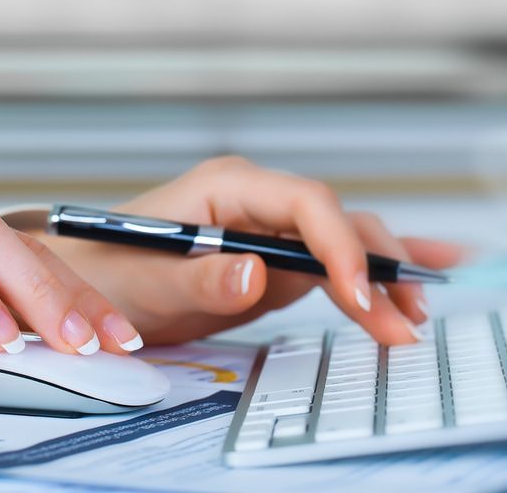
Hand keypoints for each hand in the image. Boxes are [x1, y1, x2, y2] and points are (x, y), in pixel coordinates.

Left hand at [38, 157, 463, 345]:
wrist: (89, 285)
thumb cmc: (108, 271)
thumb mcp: (149, 280)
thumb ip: (202, 277)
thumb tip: (259, 272)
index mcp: (227, 187)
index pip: (306, 202)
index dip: (340, 245)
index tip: (359, 294)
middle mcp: (256, 200)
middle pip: (336, 222)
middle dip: (376, 267)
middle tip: (407, 317)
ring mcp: (269, 230)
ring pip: (343, 244)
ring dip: (381, 279)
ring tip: (415, 318)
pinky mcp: (273, 261)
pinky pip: (330, 266)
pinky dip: (371, 276)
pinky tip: (417, 276)